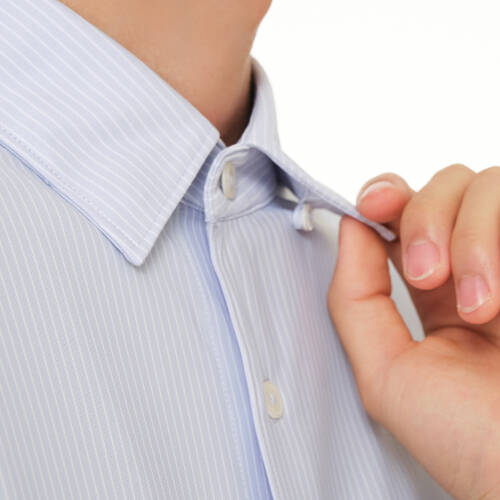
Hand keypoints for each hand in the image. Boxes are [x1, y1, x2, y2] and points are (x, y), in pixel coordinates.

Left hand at [327, 165, 499, 499]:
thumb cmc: (466, 441)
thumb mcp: (385, 373)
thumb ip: (355, 299)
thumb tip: (349, 227)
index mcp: (438, 292)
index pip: (407, 214)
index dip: (387, 196)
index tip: (373, 206)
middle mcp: (482, 268)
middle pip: (446, 186)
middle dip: (426, 218)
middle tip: (428, 276)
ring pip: (490, 185)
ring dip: (472, 236)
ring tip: (480, 305)